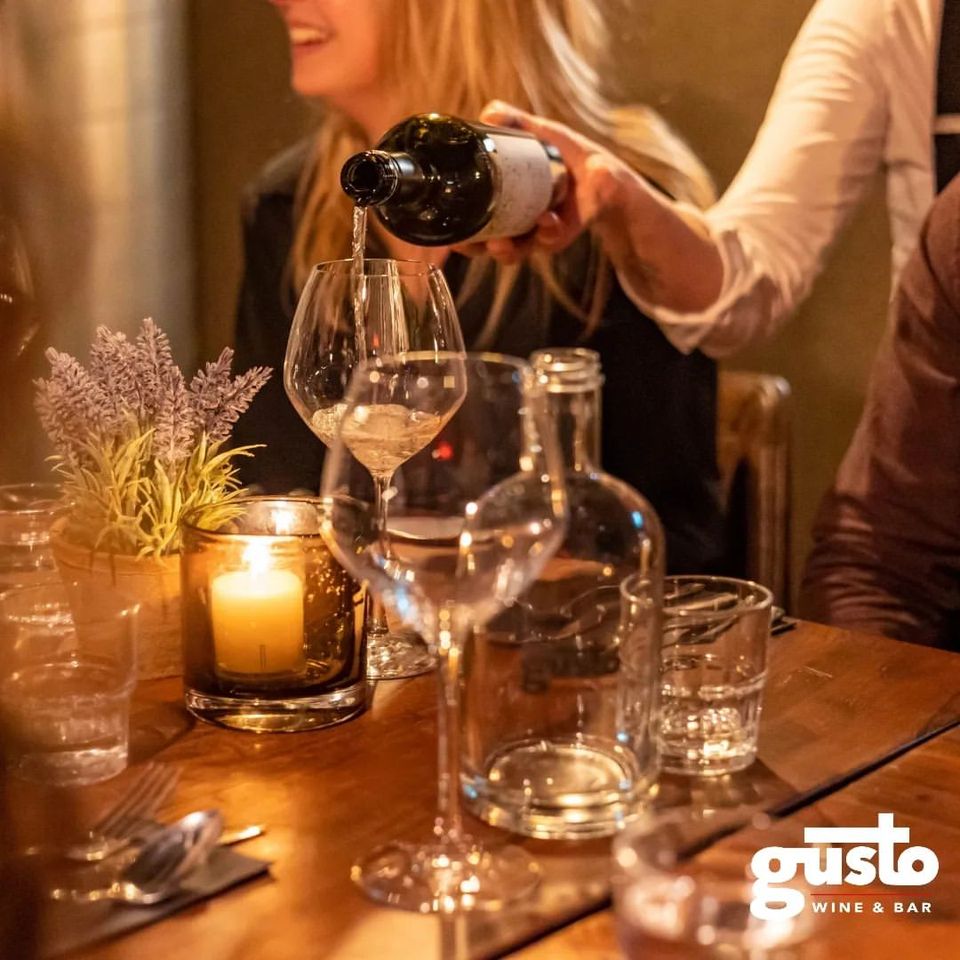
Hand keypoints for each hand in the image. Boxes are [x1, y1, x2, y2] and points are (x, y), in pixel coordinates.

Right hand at [457, 100, 722, 312]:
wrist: (675, 267)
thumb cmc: (665, 232)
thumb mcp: (641, 210)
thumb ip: (618, 192)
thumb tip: (594, 174)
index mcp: (580, 158)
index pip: (535, 129)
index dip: (506, 124)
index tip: (480, 125)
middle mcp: (562, 179)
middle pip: (509, 172)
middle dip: (483, 191)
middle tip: (471, 218)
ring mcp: (556, 207)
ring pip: (508, 208)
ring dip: (492, 226)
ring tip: (491, 246)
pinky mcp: (555, 233)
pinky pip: (520, 235)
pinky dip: (505, 245)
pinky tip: (500, 254)